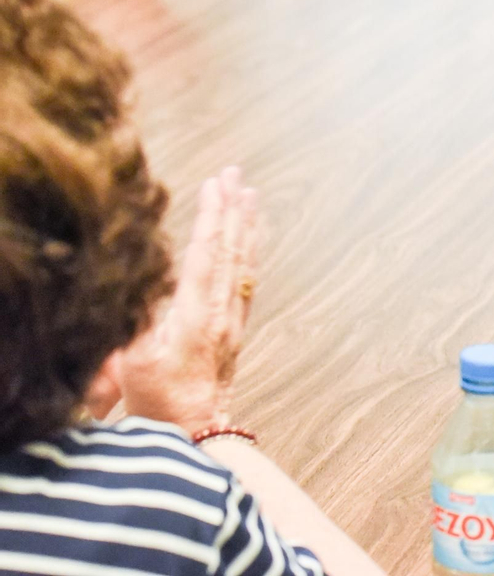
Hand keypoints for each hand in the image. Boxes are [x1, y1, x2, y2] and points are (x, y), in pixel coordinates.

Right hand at [115, 168, 259, 436]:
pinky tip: (251, 237)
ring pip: (244, 262)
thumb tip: (144, 277)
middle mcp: (221, 311)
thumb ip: (138, 317)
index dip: (211, 217)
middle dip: (232, 209)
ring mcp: (232, 319)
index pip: (206, 255)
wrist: (194, 430)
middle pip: (230, 250)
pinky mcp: (235, 327)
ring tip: (250, 193)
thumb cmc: (158, 398)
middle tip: (236, 173)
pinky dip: (249, 250)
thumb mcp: (133, 360)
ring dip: (246, 225)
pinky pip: (247, 279)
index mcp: (195, 315)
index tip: (215, 185)